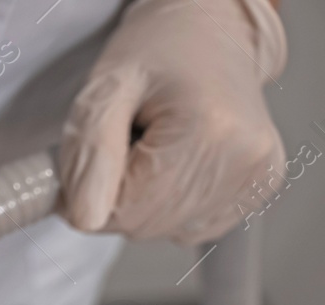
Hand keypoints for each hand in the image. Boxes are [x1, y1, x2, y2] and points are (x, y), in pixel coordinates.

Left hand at [59, 0, 286, 243]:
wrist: (210, 33)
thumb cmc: (158, 52)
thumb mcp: (105, 88)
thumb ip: (88, 152)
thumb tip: (85, 218)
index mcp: (208, 129)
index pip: (123, 211)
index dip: (90, 192)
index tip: (96, 153)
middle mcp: (243, 157)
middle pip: (144, 225)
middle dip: (118, 195)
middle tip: (126, 143)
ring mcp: (257, 176)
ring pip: (165, 231)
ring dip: (144, 198)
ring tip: (155, 144)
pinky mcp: (259, 187)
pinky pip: (190, 226)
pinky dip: (171, 202)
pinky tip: (177, 159)